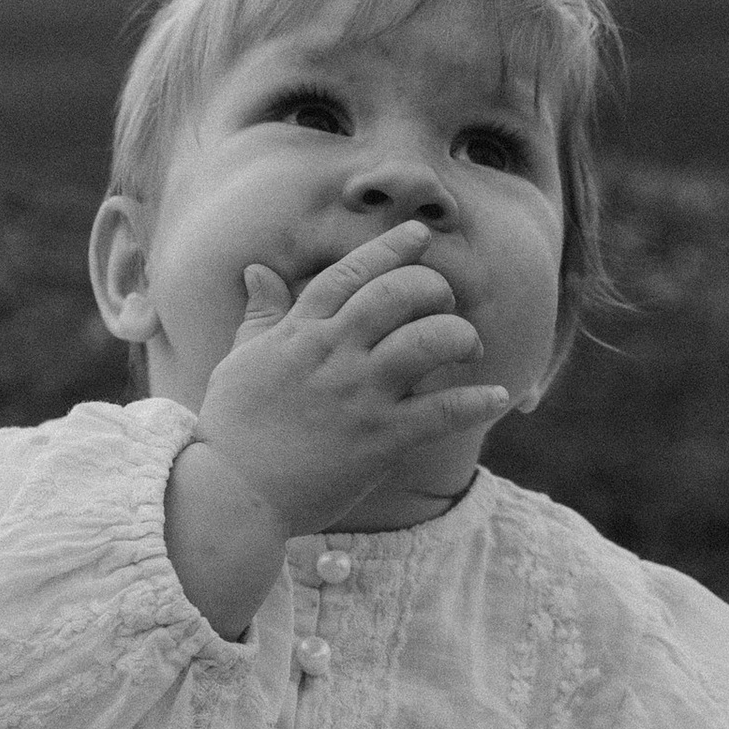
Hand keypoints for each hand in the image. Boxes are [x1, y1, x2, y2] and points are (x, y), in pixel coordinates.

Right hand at [193, 226, 511, 539]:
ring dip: (459, 335)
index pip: (353, 273)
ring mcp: (359, 395)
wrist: (231, 494)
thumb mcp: (238, 361)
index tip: (420, 235)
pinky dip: (476, 402)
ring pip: (428, 341)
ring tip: (468, 346)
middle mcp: (334, 354)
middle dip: (432, 288)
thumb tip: (258, 270)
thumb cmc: (230, 430)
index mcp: (300, 332)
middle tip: (444, 303)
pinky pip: (442, 412)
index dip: (391, 248)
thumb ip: (260, 315)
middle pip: (399, 294)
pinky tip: (498, 396)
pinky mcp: (380, 439)